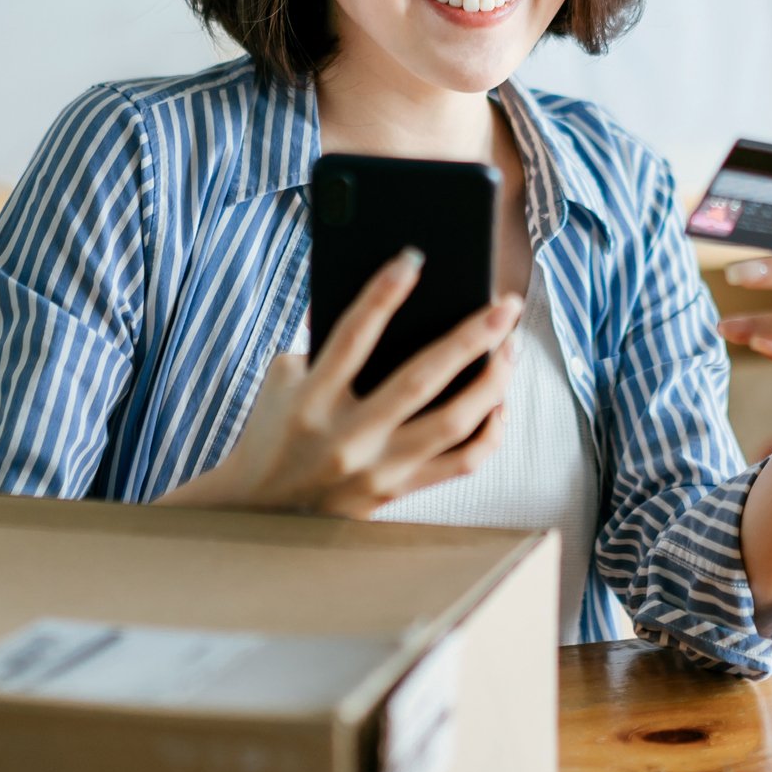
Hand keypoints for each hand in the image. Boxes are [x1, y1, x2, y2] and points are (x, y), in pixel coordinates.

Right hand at [170, 249, 517, 516]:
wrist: (260, 513)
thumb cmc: (275, 430)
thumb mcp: (283, 380)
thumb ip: (323, 343)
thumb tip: (380, 299)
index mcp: (311, 401)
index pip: (353, 337)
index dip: (382, 293)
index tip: (413, 258)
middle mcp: (347, 438)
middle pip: (420, 380)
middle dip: (471, 338)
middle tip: (506, 305)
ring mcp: (377, 470)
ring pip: (454, 424)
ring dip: (492, 381)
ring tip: (511, 347)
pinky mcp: (398, 492)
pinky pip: (461, 463)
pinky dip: (489, 431)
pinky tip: (499, 402)